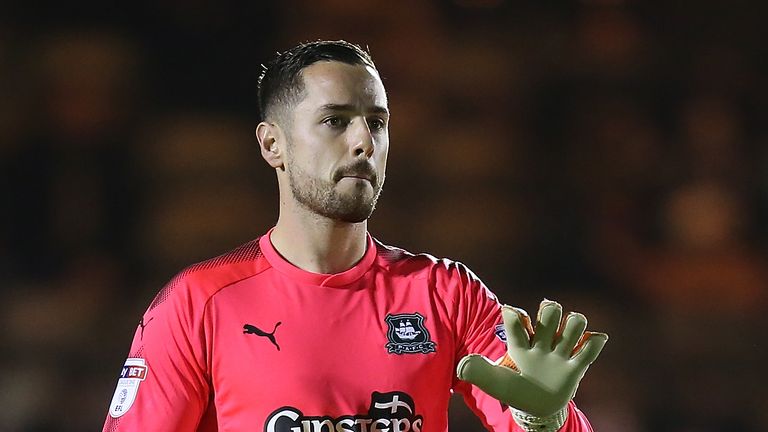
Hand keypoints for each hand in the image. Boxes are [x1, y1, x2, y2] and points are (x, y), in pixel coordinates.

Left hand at [456, 300, 607, 416]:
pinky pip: (590, 348)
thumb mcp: (496, 382)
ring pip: (574, 323)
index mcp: (520, 344)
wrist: (537, 409)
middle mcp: (541, 342)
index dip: (515, 315)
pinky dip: (594, 343)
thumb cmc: (514, 390)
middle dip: (551, 311)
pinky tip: (592, 342)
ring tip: (567, 342)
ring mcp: (560, 352)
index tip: (512, 318)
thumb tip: (463, 364)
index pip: (517, 319)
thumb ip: (479, 372)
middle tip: (547, 327)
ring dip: (574, 326)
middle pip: (550, 311)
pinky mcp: (575, 366)